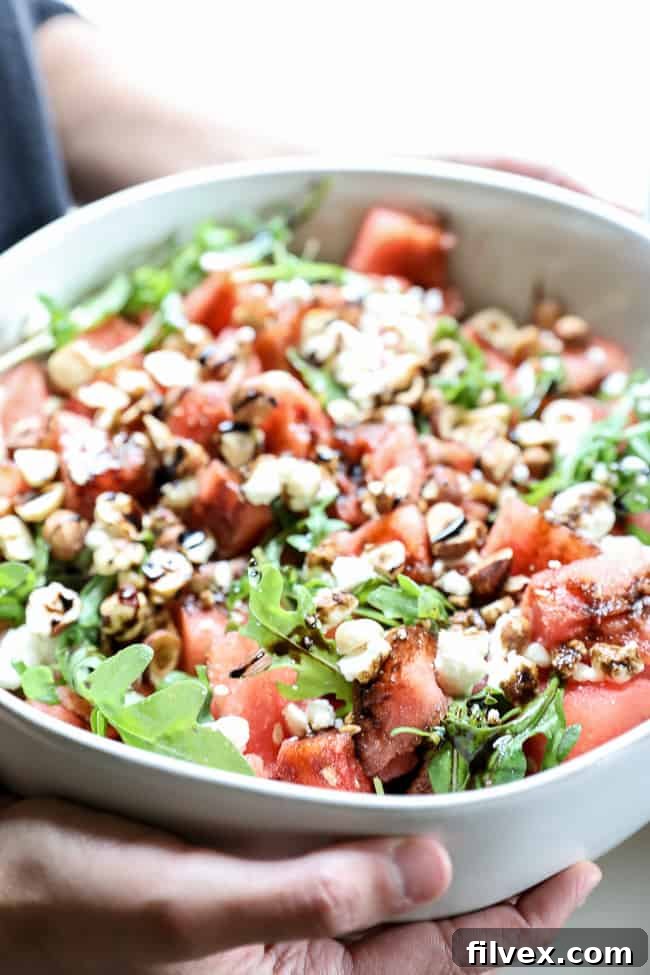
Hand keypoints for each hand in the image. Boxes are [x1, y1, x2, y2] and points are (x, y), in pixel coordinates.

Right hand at [0, 796, 599, 974]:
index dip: (509, 926)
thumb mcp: (190, 912)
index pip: (432, 964)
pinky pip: (332, 864)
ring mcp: (273, 923)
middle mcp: (292, 966)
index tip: (569, 876)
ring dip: (434, 856)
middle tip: (550, 841)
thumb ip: (310, 900)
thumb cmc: (72, 904)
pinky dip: (374, 837)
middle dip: (487, 888)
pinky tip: (396, 808)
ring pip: (380, 894)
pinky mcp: (250, 881)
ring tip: (493, 818)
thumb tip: (428, 869)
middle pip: (419, 931)